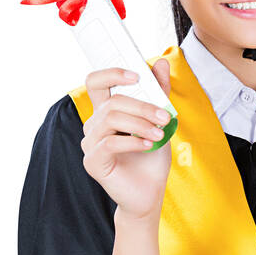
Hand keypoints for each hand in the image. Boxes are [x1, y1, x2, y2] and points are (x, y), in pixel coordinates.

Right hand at [81, 60, 173, 217]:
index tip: (137, 75)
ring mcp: (90, 143)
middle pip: (112, 102)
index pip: (95, 82)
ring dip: (141, 124)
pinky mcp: (92, 162)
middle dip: (143, 106)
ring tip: (161, 134)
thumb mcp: (160, 122)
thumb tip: (159, 62)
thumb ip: (159, 93)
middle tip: (165, 117)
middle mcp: (94, 125)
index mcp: (106, 111)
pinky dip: (133, 141)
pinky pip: (110, 142)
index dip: (112, 73)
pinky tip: (150, 145)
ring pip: (111, 119)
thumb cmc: (151, 157)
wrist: (149, 192)